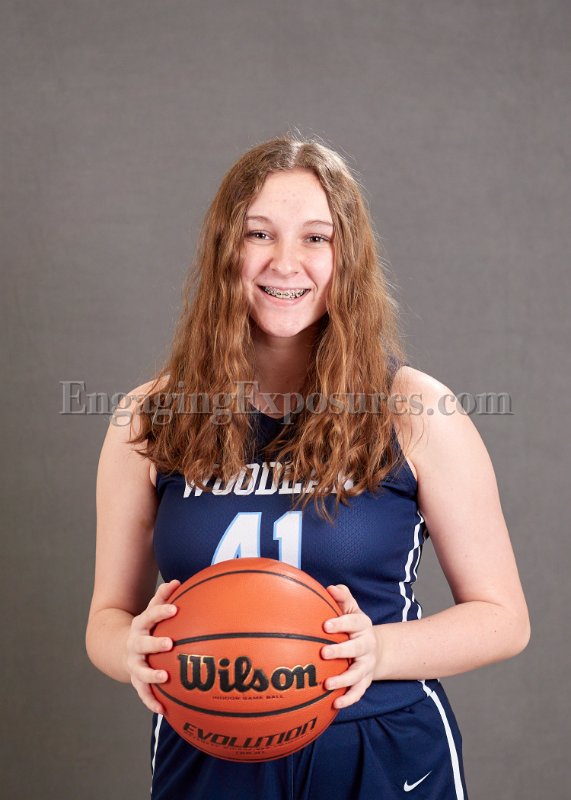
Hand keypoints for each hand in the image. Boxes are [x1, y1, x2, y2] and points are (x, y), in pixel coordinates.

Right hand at [125, 579, 180, 713]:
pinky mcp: (136, 680)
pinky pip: (143, 693)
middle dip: (155, 644)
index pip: (150, 615)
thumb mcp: (151, 611)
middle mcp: (135, 645)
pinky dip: (151, 701)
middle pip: (143, 644)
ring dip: (152, 675)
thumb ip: (163, 597)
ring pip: (141, 671)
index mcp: (140, 626)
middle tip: (170, 643)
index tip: (175, 608)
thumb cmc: (146, 627)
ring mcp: (134, 663)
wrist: (118, 648)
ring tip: (165, 678)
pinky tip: (163, 710)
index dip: (162, 611)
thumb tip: (178, 581)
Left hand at [321, 584, 376, 709]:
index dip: (341, 623)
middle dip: (341, 650)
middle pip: (357, 648)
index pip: (354, 622)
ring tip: (326, 684)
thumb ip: (342, 597)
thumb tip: (331, 587)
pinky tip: (335, 704)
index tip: (325, 625)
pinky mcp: (365, 681)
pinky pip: (358, 692)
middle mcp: (367, 645)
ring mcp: (367, 665)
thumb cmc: (353, 626)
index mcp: (362, 625)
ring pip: (358, 674)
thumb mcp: (351, 609)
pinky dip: (348, 699)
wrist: (375, 648)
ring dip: (343, 680)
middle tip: (324, 652)